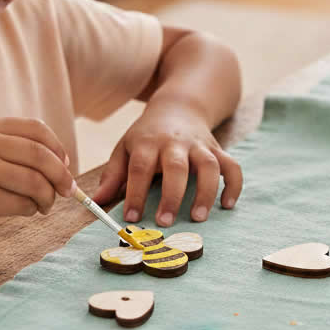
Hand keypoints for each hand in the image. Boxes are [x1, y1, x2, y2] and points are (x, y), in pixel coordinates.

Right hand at [0, 118, 75, 239]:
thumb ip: (11, 148)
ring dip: (47, 197)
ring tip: (44, 205)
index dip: (58, 147)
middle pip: (41, 155)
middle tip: (68, 190)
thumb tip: (62, 164)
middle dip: (62, 176)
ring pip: (35, 182)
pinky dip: (31, 210)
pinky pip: (21, 204)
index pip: (36, 129)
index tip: (65, 164)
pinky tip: (26, 211)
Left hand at [92, 97, 242, 226]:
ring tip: (199, 218)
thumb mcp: (125, 148)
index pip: (140, 167)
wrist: (179, 107)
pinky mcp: (218, 149)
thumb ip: (113, 175)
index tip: (131, 218)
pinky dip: (233, 185)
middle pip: (175, 167)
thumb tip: (96, 203)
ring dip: (206, 192)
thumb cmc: (147, 135)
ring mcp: (200, 145)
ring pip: (208, 166)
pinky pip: (232, 166)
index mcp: (148, 142)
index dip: (134, 193)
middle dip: (171, 196)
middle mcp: (175, 143)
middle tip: (165, 222)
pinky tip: (228, 204)